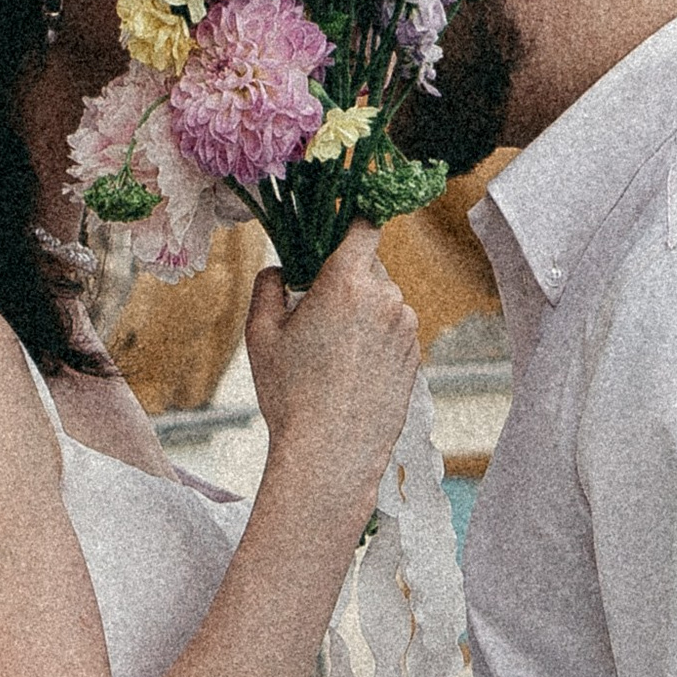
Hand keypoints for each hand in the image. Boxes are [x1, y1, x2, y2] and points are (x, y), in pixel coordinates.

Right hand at [245, 224, 419, 526]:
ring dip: (363, 311)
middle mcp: (387, 298)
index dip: (351, 223)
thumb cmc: (291, 394)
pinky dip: (376, 339)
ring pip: (384, 300)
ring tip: (332, 352)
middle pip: (370, 266)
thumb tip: (281, 270)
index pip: (364, 226)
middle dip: (346, 278)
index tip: (336, 233)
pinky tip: (351, 371)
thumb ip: (269, 287)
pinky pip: (395, 331)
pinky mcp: (415, 357)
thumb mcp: (261, 335)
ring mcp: (407, 328)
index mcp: (348, 282)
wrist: (331, 453)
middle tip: (316, 310)